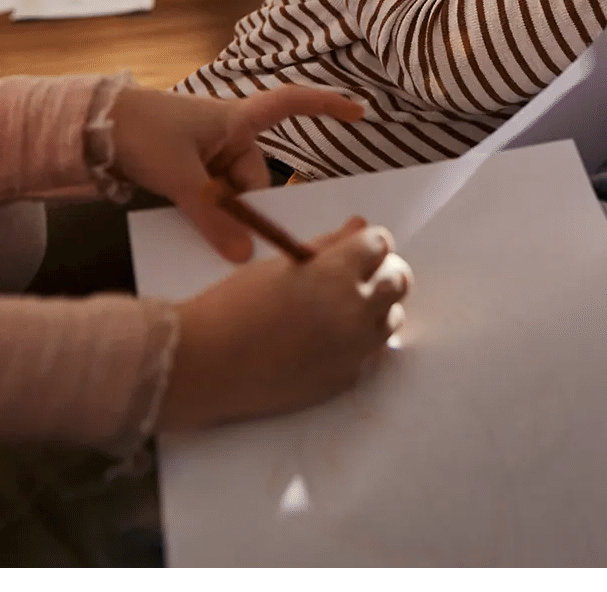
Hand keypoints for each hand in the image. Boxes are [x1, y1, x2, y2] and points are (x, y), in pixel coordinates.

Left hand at [109, 85, 365, 261]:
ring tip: (201, 236)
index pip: (290, 104)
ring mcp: (206, 156)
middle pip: (256, 181)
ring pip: (232, 197)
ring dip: (222, 218)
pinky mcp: (187, 173)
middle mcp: (227, 136)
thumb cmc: (139, 133)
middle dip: (247, 209)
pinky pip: (211, 201)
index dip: (326, 106)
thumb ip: (213, 218)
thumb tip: (244, 255)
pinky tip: (194, 236)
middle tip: (239, 241)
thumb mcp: (181, 178)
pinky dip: (207, 218)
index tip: (361, 109)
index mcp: (235, 120)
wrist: (88, 129)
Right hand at [157, 218, 412, 430]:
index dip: (366, 243)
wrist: (208, 365)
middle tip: (353, 274)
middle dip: (381, 271)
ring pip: (392, 319)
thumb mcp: (280, 265)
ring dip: (375, 307)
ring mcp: (355, 350)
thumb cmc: (235, 305)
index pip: (380, 244)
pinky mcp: (346, 379)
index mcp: (338, 273)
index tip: (352, 248)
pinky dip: (358, 342)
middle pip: (398, 280)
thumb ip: (326, 245)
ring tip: (339, 307)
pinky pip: (369, 353)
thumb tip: (359, 226)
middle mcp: (356, 311)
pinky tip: (326, 339)